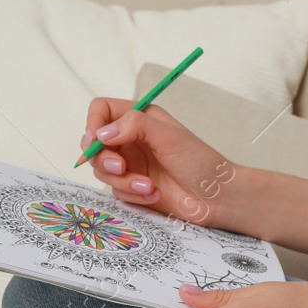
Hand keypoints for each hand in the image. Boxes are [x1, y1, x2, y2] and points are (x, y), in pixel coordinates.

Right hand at [80, 98, 236, 227]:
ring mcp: (130, 163)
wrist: (214, 197)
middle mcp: (131, 138)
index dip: (93, 123)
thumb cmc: (198, 160)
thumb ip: (135, 126)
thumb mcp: (168, 136)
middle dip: (103, 158)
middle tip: (121, 167)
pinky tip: (154, 194)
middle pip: (93, 144)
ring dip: (123, 181)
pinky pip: (115, 190)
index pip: (101, 110)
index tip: (95, 140)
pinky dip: (132, 194)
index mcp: (140, 118)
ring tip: (148, 186)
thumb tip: (101, 133)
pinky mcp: (131, 186)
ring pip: (102, 170)